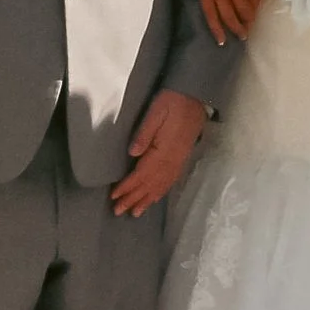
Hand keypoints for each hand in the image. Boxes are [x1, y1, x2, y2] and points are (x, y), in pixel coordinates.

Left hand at [115, 89, 206, 216]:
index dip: (127, 187)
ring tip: (134, 212)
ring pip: (160, 186)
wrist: (196, 97)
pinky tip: (154, 198)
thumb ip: (145, 133)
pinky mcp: (181, 159)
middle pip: (149, 185)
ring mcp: (178, 161)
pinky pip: (170, 181)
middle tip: (118, 211)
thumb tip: (132, 153)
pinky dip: (160, 193)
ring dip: (146, 200)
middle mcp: (171, 160)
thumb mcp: (156, 111)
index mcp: (163, 150)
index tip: (114, 196)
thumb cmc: (173, 102)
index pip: (141, 174)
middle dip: (133, 199)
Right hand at [186, 0, 267, 44]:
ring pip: (229, 17)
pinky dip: (216, 29)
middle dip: (250, 21)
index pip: (257, 0)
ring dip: (237, 28)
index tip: (259, 13)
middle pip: (245, 11)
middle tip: (252, 27)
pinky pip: (210, 15)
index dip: (259, 8)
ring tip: (242, 36)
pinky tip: (222, 40)